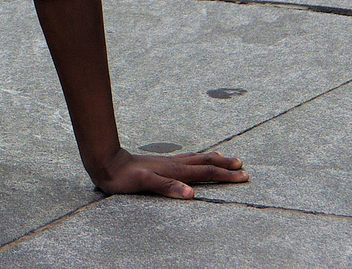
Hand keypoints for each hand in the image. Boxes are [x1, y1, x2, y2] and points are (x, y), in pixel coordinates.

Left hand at [90, 147, 247, 198]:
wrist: (106, 162)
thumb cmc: (124, 177)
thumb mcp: (144, 184)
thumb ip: (167, 187)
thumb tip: (191, 193)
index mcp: (174, 171)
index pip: (206, 172)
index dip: (226, 175)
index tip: (244, 176)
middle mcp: (174, 164)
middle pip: (205, 163)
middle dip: (225, 165)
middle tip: (243, 165)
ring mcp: (167, 162)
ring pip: (196, 159)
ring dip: (213, 159)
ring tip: (225, 158)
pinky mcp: (160, 163)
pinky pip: (186, 159)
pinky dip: (197, 158)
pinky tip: (195, 159)